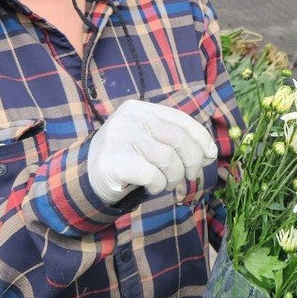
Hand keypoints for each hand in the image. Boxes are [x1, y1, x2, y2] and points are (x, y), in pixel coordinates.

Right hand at [86, 99, 217, 204]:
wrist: (86, 175)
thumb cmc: (127, 157)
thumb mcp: (147, 139)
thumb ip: (173, 139)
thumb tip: (209, 152)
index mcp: (141, 109)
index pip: (181, 120)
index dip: (201, 138)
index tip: (210, 155)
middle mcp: (130, 119)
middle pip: (178, 139)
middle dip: (192, 161)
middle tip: (191, 176)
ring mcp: (120, 138)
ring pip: (168, 160)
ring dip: (174, 177)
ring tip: (167, 183)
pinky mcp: (115, 162)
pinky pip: (153, 175)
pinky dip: (159, 186)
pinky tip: (153, 188)